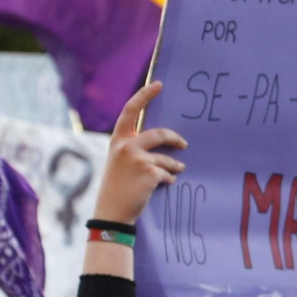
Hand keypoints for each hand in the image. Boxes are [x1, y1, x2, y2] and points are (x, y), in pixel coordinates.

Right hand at [92, 81, 185, 223]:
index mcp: (117, 140)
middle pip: (159, 133)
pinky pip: (167, 173)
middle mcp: (126, 146)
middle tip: (184, 144)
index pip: (131, 110)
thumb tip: (159, 142)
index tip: (159, 84)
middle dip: (174, 138)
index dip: (145, 95)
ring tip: (178, 171)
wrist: (112, 213)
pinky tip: (165, 184)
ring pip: (166, 158)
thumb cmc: (117, 188)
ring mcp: (137, 158)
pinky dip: (169, 179)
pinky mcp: (149, 172)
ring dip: (174, 166)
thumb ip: (133, 148)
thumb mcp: (119, 162)